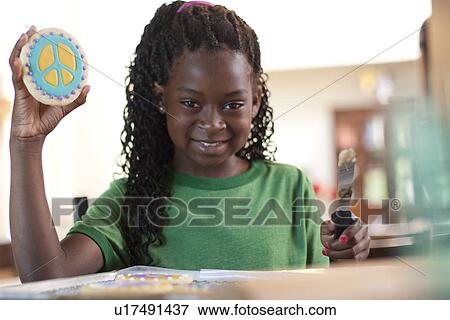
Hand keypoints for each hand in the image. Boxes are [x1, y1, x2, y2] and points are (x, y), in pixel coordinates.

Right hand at [9, 25, 89, 140]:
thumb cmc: (47, 121)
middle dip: (29, 42)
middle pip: (27, 57)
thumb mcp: (65, 108)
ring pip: (18, 63)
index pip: (40, 60)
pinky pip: (17, 79)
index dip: (42, 48)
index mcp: (41, 81)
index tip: (48, 35)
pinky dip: (17, 69)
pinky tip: (19, 61)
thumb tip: (88, 87)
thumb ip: (76, 99)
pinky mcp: (19, 93)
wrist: (35, 135)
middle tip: (34, 29)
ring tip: (25, 37)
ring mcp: (23, 85)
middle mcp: (30, 80)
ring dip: (20, 49)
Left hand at [320, 218, 369, 260]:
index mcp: (356, 222)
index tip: (340, 239)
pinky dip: (343, 260)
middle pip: (355, 241)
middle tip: (328, 246)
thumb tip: (332, 224)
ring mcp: (365, 244)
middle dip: (340, 246)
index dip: (348, 234)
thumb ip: (329, 225)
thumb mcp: (327, 225)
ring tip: (328, 252)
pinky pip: (355, 261)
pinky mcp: (364, 254)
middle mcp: (363, 232)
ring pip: (354, 253)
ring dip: (339, 254)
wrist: (334, 238)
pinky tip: (334, 258)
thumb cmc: (331, 231)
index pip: (354, 228)